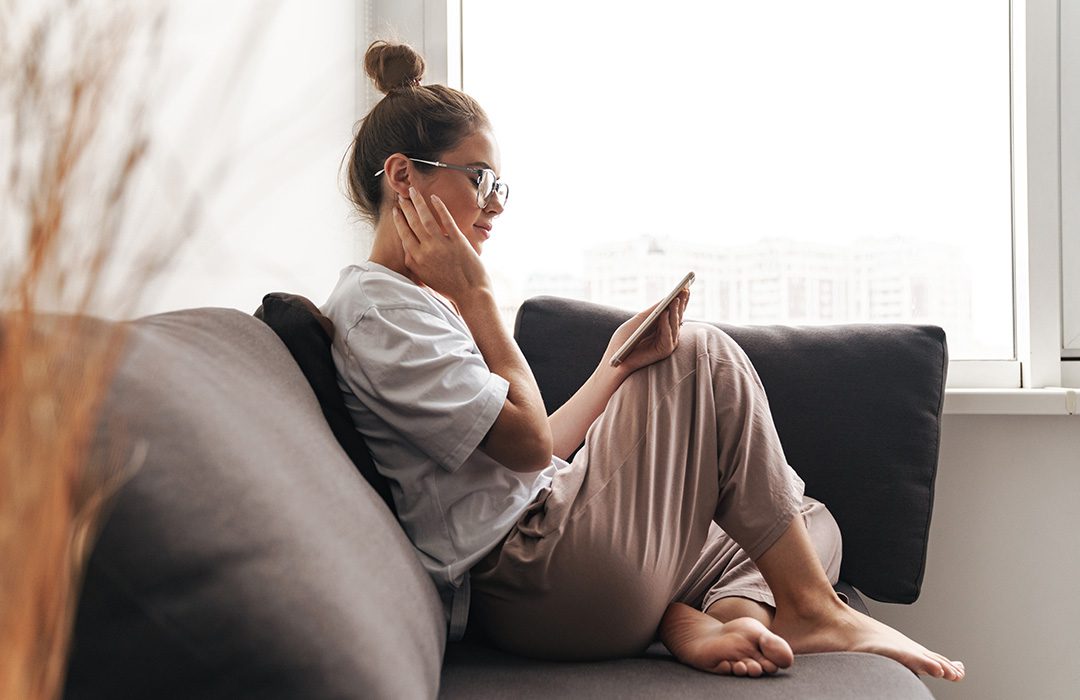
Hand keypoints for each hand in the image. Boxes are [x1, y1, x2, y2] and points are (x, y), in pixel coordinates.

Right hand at [392, 186, 491, 303]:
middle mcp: (426, 250)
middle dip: (406, 207)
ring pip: (426, 218)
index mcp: (416, 259)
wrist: (470, 294)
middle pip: (412, 223)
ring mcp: (441, 244)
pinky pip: (446, 220)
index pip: (403, 234)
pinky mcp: (457, 241)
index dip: (399, 220)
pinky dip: (439, 207)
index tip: (396, 210)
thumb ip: (415, 263)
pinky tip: (434, 198)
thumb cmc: (449, 288)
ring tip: (413, 191)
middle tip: (402, 196)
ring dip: (418, 202)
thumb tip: (408, 251)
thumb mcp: (425, 278)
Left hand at [603, 288, 689, 375]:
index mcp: (662, 326)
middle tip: (685, 290)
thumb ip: (653, 311)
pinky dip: (665, 324)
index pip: (674, 311)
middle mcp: (668, 334)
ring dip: (674, 311)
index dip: (681, 300)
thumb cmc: (624, 340)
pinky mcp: (664, 351)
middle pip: (677, 316)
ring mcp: (668, 343)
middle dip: (681, 303)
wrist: (615, 360)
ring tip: (675, 299)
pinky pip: (667, 335)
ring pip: (674, 325)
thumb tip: (667, 297)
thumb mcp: (639, 321)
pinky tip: (663, 313)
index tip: (686, 287)